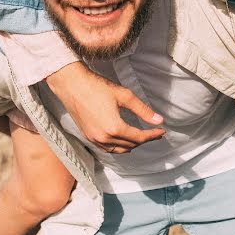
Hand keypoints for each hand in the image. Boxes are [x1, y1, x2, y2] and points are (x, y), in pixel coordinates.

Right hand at [45, 62, 164, 153]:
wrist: (72, 85)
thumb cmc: (98, 87)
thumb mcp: (124, 96)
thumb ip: (143, 110)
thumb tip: (159, 120)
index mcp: (114, 128)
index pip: (139, 137)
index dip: (152, 135)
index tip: (162, 131)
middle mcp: (104, 137)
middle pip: (130, 144)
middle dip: (144, 140)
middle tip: (155, 132)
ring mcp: (94, 139)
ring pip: (118, 149)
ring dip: (132, 145)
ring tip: (142, 137)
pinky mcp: (88, 136)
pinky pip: (107, 148)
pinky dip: (118, 147)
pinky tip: (123, 141)